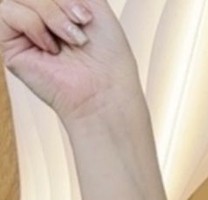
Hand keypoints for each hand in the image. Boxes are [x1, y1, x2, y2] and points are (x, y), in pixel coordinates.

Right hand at [0, 0, 140, 122]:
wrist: (106, 91)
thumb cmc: (107, 54)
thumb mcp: (92, 1)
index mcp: (51, 1)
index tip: (82, 11)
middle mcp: (33, 10)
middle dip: (59, 0)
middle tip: (82, 19)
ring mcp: (19, 25)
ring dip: (51, 12)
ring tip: (73, 38)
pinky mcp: (7, 42)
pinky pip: (8, 11)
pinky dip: (35, 25)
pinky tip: (52, 48)